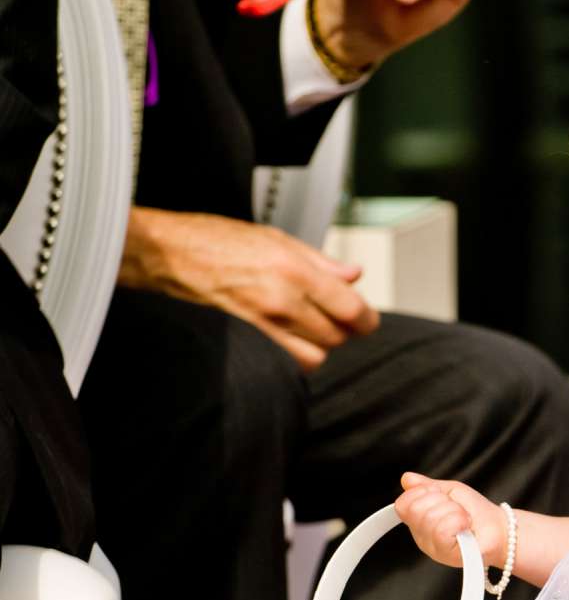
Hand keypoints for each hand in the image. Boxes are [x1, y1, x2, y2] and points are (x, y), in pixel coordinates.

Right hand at [120, 208, 377, 369]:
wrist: (171, 254)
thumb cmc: (216, 239)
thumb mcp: (277, 238)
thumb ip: (321, 262)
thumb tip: (353, 275)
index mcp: (295, 270)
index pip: (352, 309)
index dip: (366, 319)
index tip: (366, 319)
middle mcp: (283, 299)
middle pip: (337, 336)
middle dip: (343, 330)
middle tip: (336, 317)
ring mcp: (264, 322)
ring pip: (315, 354)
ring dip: (320, 345)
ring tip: (313, 328)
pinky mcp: (248, 337)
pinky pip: (287, 360)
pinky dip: (296, 355)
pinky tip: (291, 338)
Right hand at [396, 472, 507, 569]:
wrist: (500, 528)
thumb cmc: (477, 512)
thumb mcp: (450, 491)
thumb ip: (427, 486)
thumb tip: (407, 478)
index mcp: (420, 522)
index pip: (403, 503)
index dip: (422, 493)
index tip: (442, 496)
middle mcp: (423, 537)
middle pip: (415, 509)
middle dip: (439, 500)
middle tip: (455, 508)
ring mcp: (434, 548)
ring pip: (430, 518)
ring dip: (453, 511)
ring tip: (463, 518)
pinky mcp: (448, 556)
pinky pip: (442, 531)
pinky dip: (458, 521)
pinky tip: (466, 526)